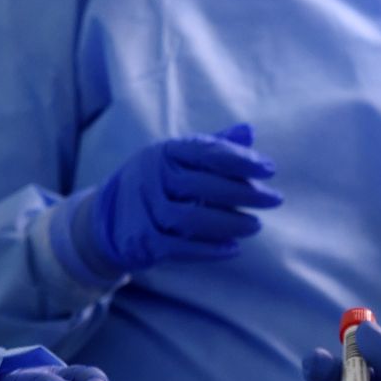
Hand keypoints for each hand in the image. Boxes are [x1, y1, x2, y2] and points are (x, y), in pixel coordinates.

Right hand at [88, 123, 280, 273]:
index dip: (241, 159)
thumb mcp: (178, 158)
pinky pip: (179, 246)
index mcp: (165, 151)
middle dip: (243, 193)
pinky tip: (233, 248)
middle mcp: (152, 176)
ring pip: (191, 218)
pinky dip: (208, 249)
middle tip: (274, 200)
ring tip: (255, 225)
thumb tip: (249, 131)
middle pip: (202, 184)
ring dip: (228, 223)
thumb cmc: (156, 182)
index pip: (207, 151)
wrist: (107, 217)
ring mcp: (144, 209)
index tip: (270, 169)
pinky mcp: (142, 239)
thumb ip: (213, 145)